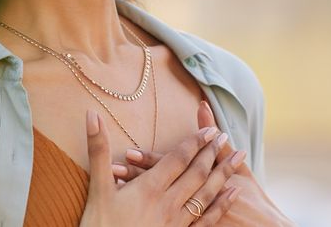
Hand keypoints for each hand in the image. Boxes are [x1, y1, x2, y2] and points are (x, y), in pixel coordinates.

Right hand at [79, 109, 241, 225]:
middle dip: (212, 153)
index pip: (178, 158)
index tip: (210, 128)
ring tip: (239, 157)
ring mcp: (176, 222)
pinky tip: (232, 193)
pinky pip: (207, 219)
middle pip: (196, 173)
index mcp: (149, 187)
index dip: (195, 142)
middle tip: (226, 136)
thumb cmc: (98, 226)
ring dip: (224, 173)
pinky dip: (221, 203)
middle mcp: (167, 203)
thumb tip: (92, 115)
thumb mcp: (97, 188)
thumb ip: (98, 150)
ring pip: (206, 193)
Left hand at [112, 101, 296, 226]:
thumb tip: (201, 104)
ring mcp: (189, 220)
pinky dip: (147, 216)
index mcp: (204, 183)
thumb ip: (215, 139)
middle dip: (135, 179)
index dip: (149, 161)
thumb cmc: (251, 197)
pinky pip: (168, 224)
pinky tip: (127, 211)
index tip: (129, 153)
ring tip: (114, 186)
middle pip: (159, 188)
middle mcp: (193, 202)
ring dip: (134, 197)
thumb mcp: (237, 168)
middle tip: (113, 169)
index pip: (172, 169)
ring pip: (156, 207)